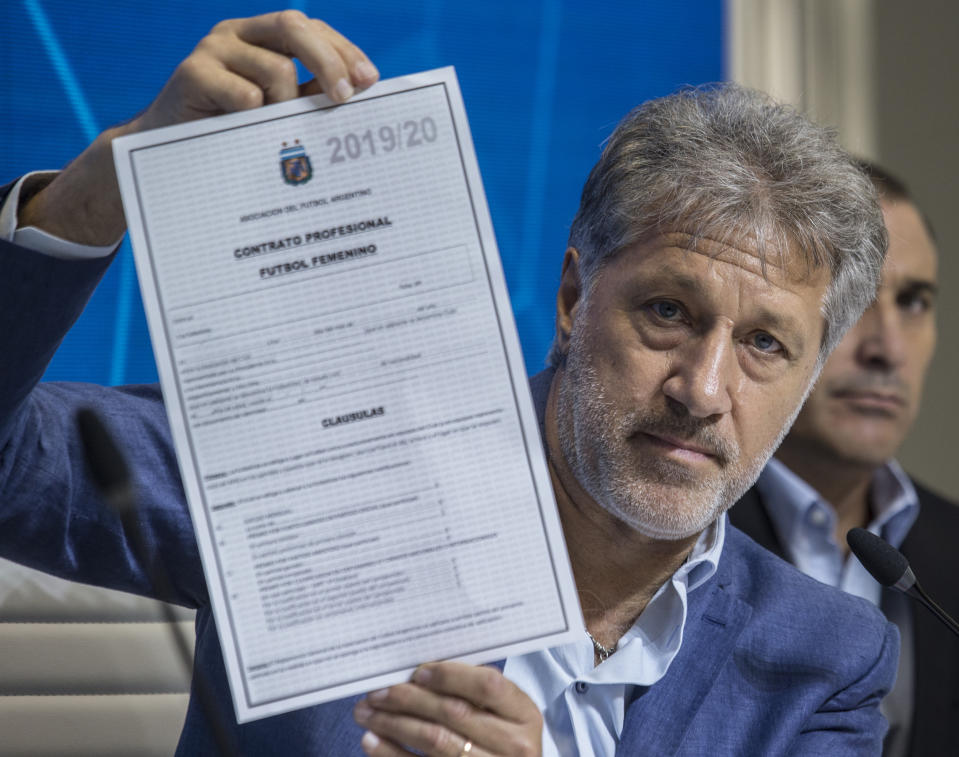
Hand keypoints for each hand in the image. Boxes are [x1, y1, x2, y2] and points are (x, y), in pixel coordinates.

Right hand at [132, 11, 377, 132]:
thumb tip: (361, 89)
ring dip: (286, 105)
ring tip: (274, 128)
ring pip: (275, 68)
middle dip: (328, 60)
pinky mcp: (192, 73)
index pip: (312, 28)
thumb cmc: (234, 130)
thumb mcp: (280, 109)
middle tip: (343, 98)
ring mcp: (213, 49)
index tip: (369, 80)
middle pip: (294, 26)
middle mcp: (238, 33)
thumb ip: (312, 93)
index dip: (343, 50)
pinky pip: (244, 92)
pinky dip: (256, 114)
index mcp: (263, 36)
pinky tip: (247, 127)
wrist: (170, 149)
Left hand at [353, 662, 542, 756]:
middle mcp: (514, 745)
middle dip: (409, 699)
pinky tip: (372, 741)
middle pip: (454, 713)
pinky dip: (391, 754)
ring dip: (394, 724)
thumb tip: (419, 670)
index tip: (417, 672)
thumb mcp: (503, 712)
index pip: (487, 685)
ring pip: (435, 741)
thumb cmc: (501, 736)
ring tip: (367, 712)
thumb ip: (473, 690)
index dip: (450, 676)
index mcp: (524, 714)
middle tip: (378, 691)